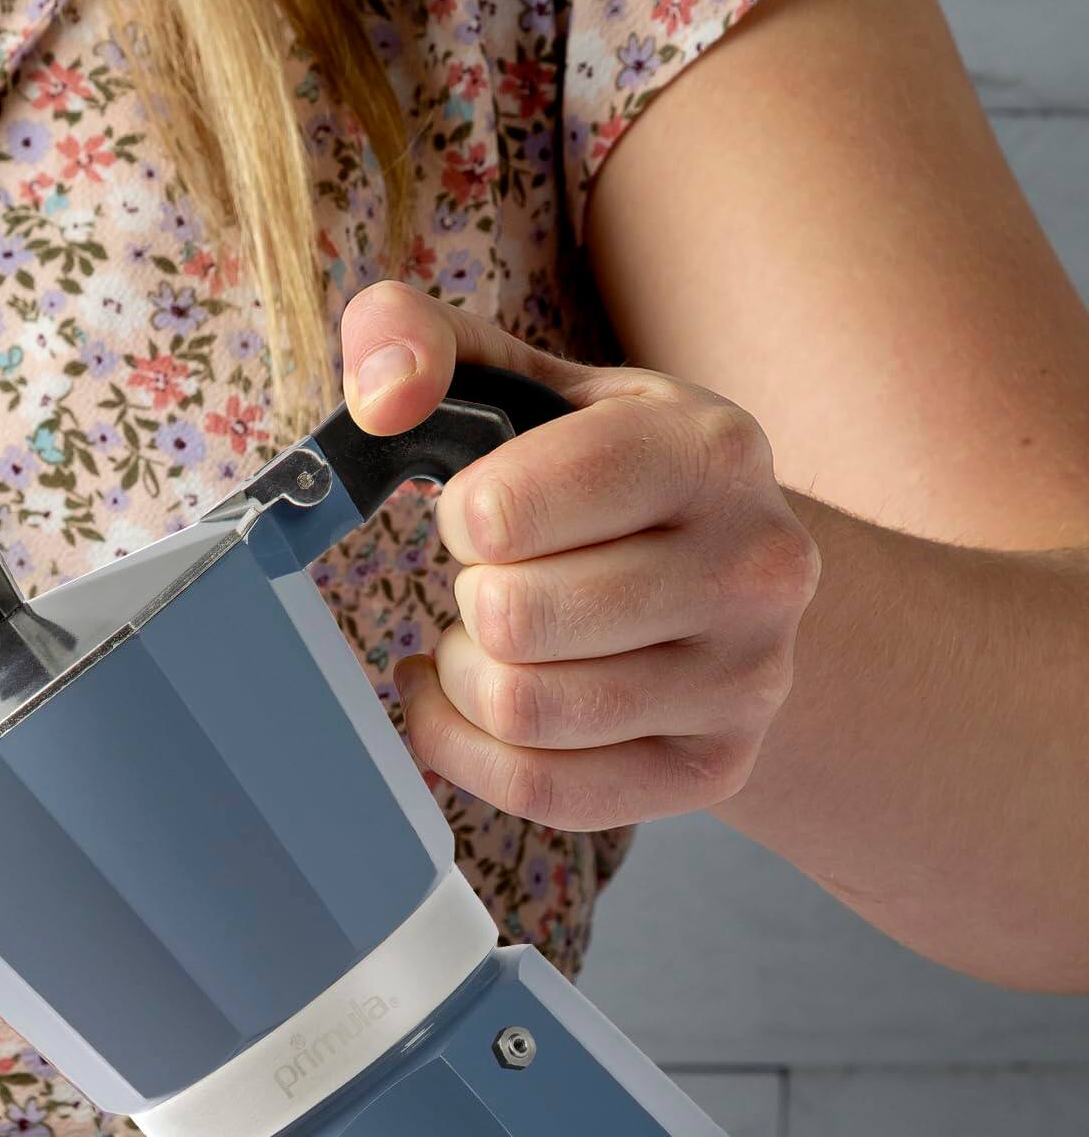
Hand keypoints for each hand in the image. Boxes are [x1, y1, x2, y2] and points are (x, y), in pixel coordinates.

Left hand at [340, 283, 820, 830]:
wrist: (739, 585)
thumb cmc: (609, 483)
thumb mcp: (535, 388)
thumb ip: (428, 345)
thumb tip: (381, 396)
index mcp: (710, 451)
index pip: (505, 509)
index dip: (463, 517)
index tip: (489, 513)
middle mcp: (754, 567)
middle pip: (509, 620)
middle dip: (468, 600)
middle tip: (496, 582)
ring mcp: (745, 681)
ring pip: (523, 711)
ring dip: (467, 679)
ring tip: (492, 642)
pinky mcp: (714, 771)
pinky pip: (540, 791)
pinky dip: (470, 752)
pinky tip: (472, 708)